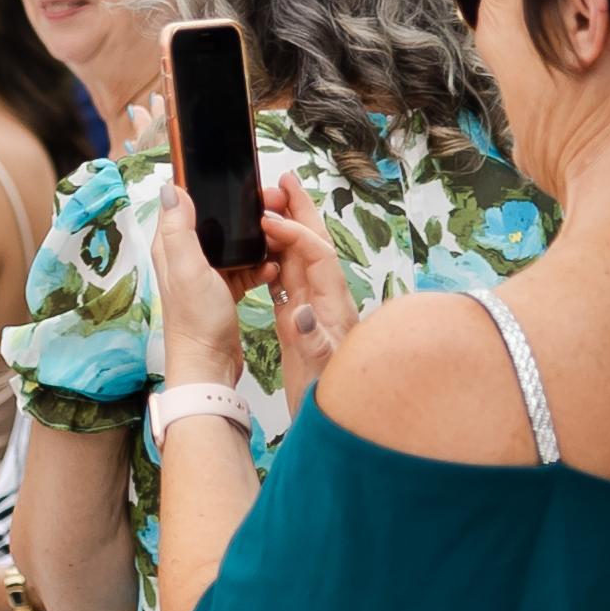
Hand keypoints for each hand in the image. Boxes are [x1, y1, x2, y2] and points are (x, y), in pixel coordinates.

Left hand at [142, 167, 254, 393]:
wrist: (210, 363)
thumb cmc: (196, 320)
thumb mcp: (188, 268)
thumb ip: (180, 229)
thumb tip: (171, 189)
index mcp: (171, 246)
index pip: (184, 204)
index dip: (206, 188)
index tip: (234, 181)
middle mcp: (186, 257)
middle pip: (215, 221)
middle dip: (241, 215)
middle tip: (267, 209)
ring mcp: (206, 273)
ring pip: (234, 244)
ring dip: (255, 241)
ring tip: (274, 241)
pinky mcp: (224, 288)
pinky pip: (246, 266)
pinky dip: (260, 266)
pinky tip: (271, 270)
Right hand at [253, 171, 355, 415]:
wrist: (346, 429)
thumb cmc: (336, 400)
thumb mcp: (324, 373)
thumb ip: (315, 342)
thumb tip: (300, 311)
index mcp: (333, 307)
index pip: (316, 254)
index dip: (294, 232)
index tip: (266, 218)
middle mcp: (327, 303)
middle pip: (315, 246)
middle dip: (300, 211)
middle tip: (281, 181)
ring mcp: (315, 312)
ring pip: (300, 260)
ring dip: (286, 231)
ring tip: (267, 207)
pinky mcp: (303, 324)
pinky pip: (289, 283)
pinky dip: (277, 262)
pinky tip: (263, 260)